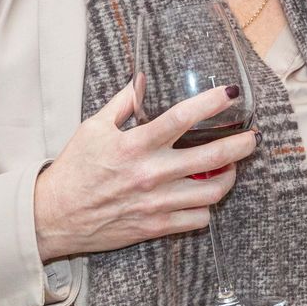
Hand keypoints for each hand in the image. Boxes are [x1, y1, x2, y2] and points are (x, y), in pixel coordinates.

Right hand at [31, 76, 256, 262]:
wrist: (53, 216)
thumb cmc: (74, 169)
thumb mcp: (93, 128)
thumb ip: (123, 103)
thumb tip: (142, 79)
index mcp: (135, 145)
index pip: (182, 118)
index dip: (212, 102)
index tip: (232, 92)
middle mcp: (151, 174)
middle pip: (212, 158)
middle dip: (241, 145)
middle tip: (253, 137)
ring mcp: (156, 203)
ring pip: (212, 192)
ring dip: (230, 176)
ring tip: (232, 166)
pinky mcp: (156, 226)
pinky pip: (198, 219)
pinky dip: (207, 206)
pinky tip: (205, 194)